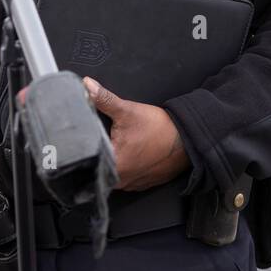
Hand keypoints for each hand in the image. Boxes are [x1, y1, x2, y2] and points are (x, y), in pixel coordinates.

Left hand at [83, 76, 190, 191]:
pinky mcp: (142, 184)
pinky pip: (127, 178)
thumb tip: (87, 85)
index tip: (82, 140)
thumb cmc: (159, 128)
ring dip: (112, 162)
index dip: (83, 149)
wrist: (188, 139)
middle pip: (99, 168)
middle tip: (103, 139)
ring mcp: (132, 185)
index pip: (87, 162)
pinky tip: (130, 155)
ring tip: (117, 147)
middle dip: (98, 154)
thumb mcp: (128, 111)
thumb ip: (104, 99)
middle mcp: (121, 181)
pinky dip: (126, 167)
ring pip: (113, 174)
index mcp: (113, 166)